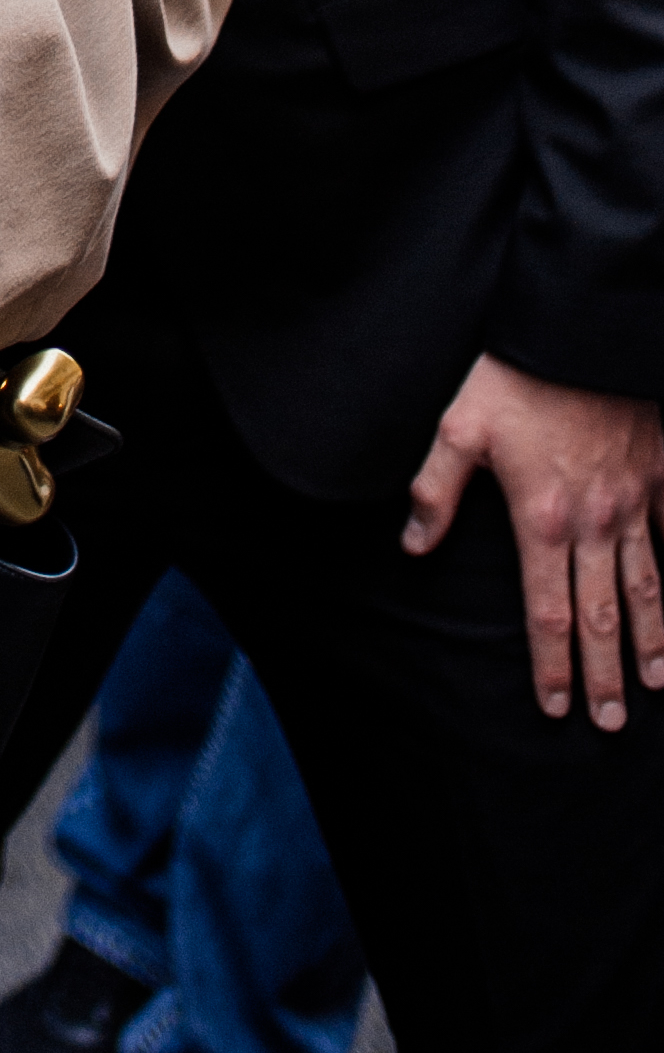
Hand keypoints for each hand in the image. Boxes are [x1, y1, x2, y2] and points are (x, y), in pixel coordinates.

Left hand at [404, 352, 663, 724]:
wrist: (584, 329)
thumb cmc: (517, 376)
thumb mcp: (461, 425)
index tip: (555, 706)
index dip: (551, 663)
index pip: (546, 611)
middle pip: (603, 616)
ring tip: (655, 685)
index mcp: (543, 519)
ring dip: (653, 642)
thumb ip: (435, 489)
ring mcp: (636, 502)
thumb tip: (414, 545)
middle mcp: (595, 523)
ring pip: (649, 587)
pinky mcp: (662, 475)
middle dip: (605, 675)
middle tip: (609, 724)